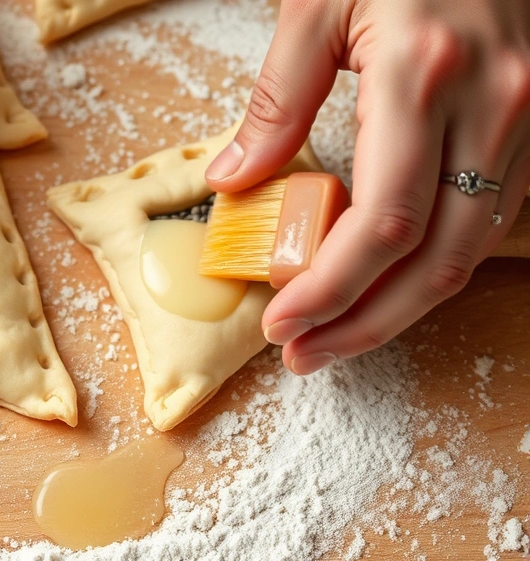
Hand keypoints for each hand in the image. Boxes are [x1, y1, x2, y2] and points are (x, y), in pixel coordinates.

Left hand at [205, 0, 529, 373]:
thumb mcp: (316, 4)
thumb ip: (275, 99)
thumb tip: (233, 180)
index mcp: (422, 76)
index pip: (384, 223)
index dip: (331, 289)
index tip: (283, 324)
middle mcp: (492, 106)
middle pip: (435, 259)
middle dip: (366, 323)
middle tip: (306, 354)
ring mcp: (526, 117)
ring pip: (471, 250)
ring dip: (401, 306)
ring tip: (336, 332)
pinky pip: (491, 217)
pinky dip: (435, 263)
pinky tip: (386, 280)